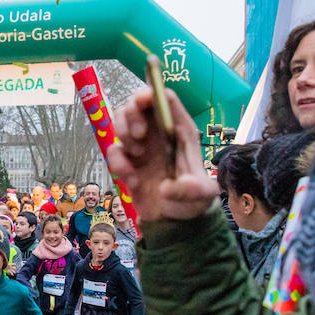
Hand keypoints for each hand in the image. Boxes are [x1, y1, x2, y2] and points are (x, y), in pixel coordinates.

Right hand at [109, 88, 218, 221]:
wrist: (173, 221)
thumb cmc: (192, 200)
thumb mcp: (201, 195)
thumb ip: (190, 190)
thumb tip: (165, 188)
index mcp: (180, 130)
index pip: (165, 98)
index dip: (151, 93)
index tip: (141, 103)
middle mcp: (158, 132)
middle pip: (137, 102)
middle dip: (131, 114)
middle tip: (138, 136)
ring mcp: (141, 145)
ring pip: (120, 120)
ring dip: (122, 134)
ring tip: (136, 155)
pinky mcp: (127, 160)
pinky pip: (113, 151)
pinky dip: (118, 164)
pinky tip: (132, 181)